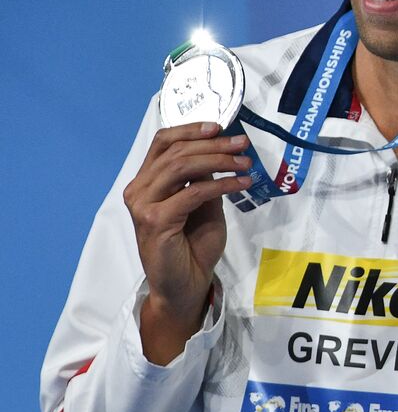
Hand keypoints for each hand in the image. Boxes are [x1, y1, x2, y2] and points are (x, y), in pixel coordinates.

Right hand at [122, 121, 251, 363]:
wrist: (185, 286)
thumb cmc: (193, 247)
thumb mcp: (204, 205)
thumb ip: (205, 179)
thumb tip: (221, 149)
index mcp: (147, 182)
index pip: (162, 143)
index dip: (190, 129)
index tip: (221, 126)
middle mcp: (139, 190)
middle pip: (175, 152)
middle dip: (213, 144)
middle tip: (243, 144)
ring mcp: (143, 206)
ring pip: (181, 167)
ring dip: (218, 160)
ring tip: (245, 163)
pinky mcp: (155, 221)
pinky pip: (192, 193)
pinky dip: (221, 185)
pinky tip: (241, 184)